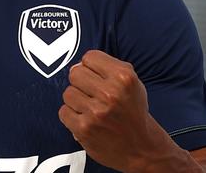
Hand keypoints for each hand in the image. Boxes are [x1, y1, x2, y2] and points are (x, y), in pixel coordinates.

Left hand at [58, 50, 172, 172]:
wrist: (142, 148)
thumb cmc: (132, 111)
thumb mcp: (132, 82)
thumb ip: (107, 67)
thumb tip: (76, 65)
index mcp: (123, 77)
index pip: (89, 57)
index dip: (91, 67)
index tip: (97, 77)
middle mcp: (110, 93)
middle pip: (75, 73)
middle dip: (81, 82)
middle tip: (91, 93)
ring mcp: (96, 112)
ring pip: (67, 92)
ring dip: (76, 100)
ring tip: (90, 108)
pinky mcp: (84, 128)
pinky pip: (63, 111)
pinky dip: (71, 116)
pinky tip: (85, 119)